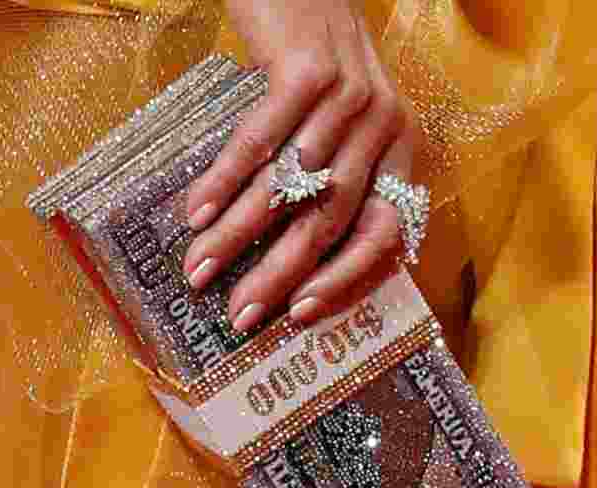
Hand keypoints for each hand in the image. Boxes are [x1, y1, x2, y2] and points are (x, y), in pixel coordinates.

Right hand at [183, 0, 421, 330]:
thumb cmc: (315, 60)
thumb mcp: (341, 120)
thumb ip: (330, 176)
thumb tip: (284, 254)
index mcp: (400, 147)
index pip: (387, 234)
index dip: (344, 281)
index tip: (298, 318)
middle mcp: (385, 125)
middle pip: (331, 220)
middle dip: (278, 274)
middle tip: (238, 313)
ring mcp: (350, 96)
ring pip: (290, 187)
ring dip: (239, 236)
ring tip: (200, 268)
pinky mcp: (308, 69)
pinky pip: (261, 141)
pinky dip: (224, 180)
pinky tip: (197, 211)